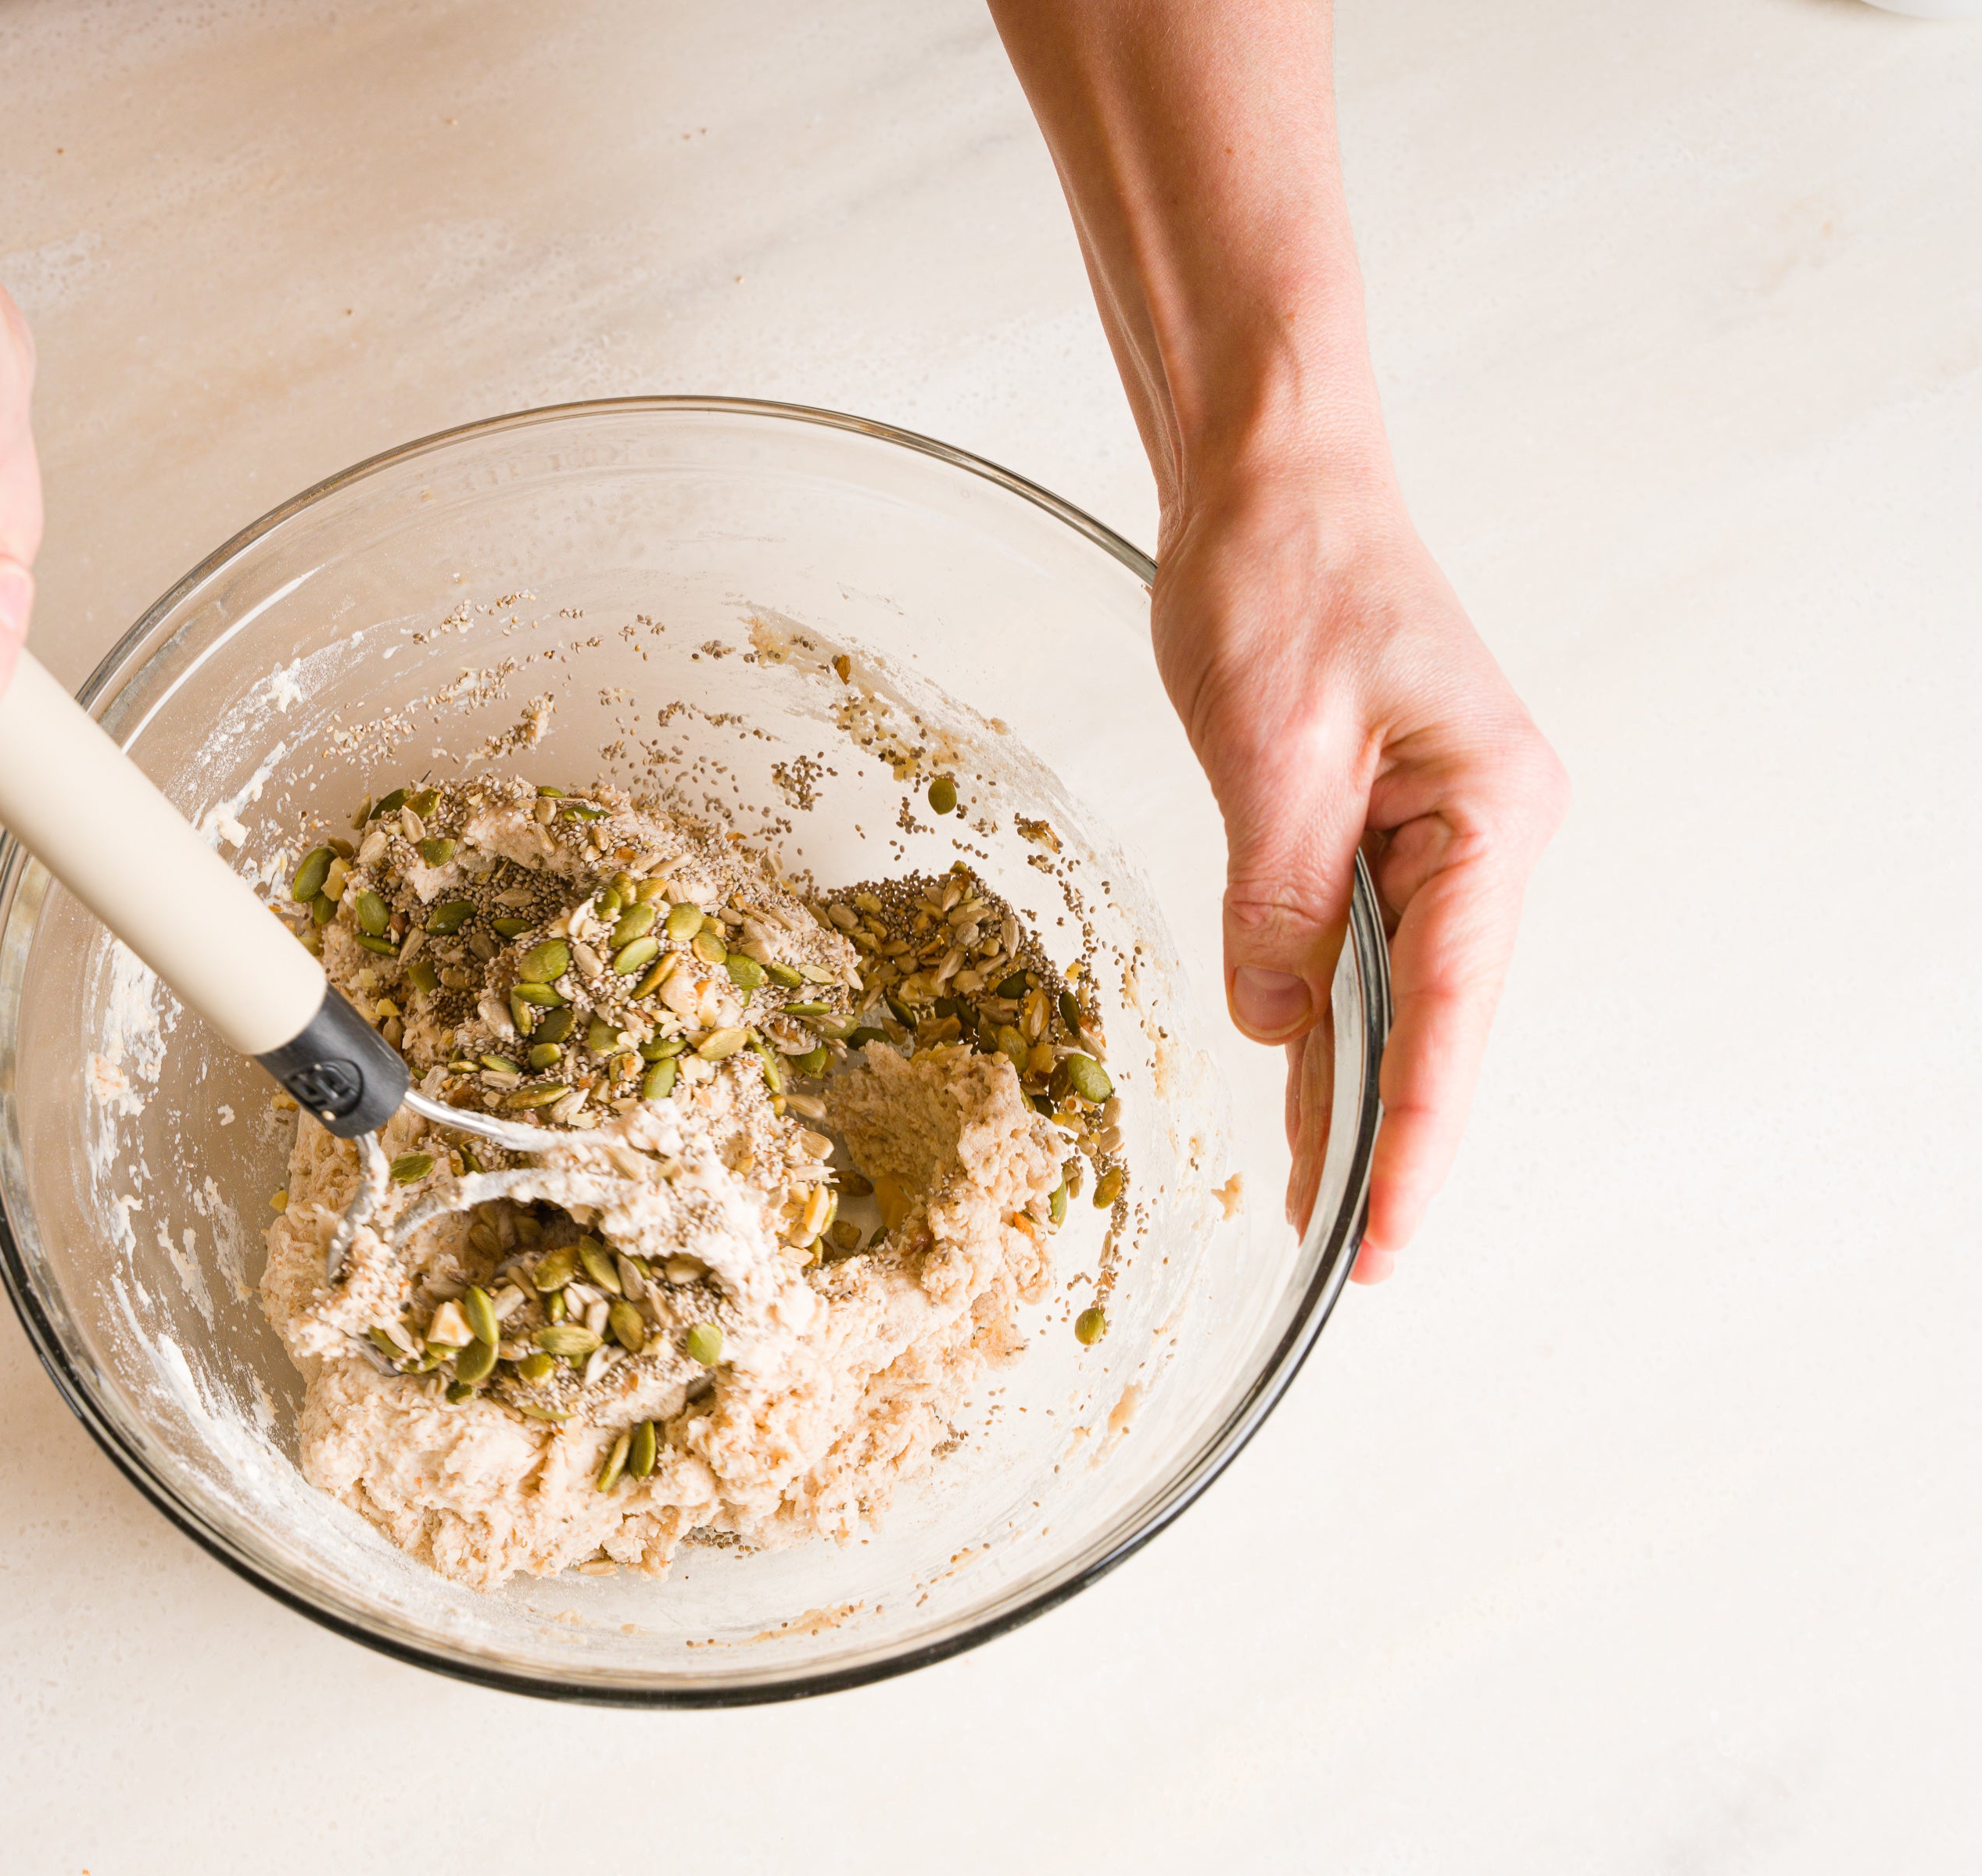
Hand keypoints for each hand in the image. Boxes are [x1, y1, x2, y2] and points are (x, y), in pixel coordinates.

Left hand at [1150, 460, 1566, 1280]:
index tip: (1381, 1244)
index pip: (1447, 1013)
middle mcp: (1487, 832)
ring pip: (1397, 995)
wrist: (1273, 478)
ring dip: (1356, 1093)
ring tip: (1315, 1210)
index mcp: (1491, 813)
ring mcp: (1442, 828)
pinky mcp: (1384, 819)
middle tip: (1343, 1266)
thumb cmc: (1285, 575)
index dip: (1412, 1141)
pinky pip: (1363, 944)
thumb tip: (1281, 1032)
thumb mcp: (1271, 745)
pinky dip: (1331, 1018)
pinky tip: (1304, 1091)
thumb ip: (1281, 896)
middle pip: (1436, 1021)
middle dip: (1389, 1141)